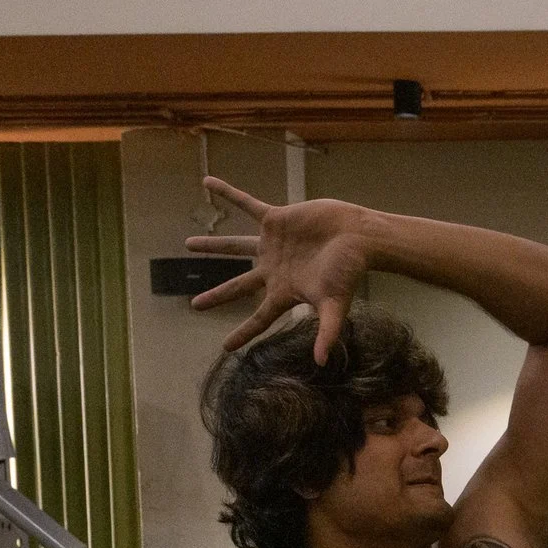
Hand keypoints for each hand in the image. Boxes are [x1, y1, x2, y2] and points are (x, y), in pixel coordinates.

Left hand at [185, 178, 373, 362]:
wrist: (358, 236)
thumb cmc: (349, 271)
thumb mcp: (335, 305)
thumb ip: (327, 332)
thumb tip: (321, 363)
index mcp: (285, 292)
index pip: (259, 319)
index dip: (243, 334)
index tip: (226, 347)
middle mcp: (274, 270)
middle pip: (239, 286)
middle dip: (218, 296)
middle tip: (196, 306)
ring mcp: (272, 244)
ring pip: (235, 246)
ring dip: (212, 246)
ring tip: (188, 244)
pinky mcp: (275, 219)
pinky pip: (246, 204)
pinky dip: (228, 194)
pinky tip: (208, 183)